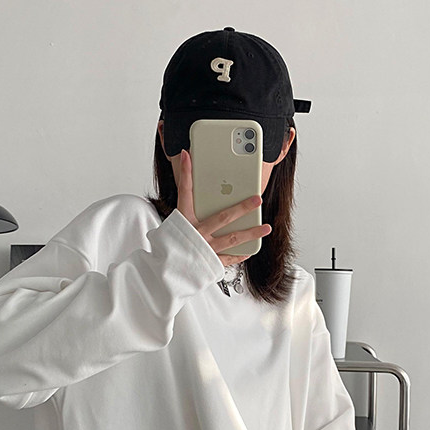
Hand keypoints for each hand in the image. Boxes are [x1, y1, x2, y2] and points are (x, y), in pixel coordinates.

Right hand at [176, 148, 270, 264]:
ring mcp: (205, 249)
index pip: (184, 191)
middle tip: (257, 199)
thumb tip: (193, 195)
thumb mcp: (173, 226)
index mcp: (183, 221)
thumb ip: (185, 211)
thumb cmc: (169, 248)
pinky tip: (250, 249)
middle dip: (242, 206)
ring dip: (252, 232)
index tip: (187, 155)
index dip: (186, 172)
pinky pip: (229, 258)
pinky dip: (240, 253)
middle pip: (223, 217)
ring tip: (266, 227)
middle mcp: (196, 234)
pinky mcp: (210, 264)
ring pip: (233, 238)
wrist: (163, 275)